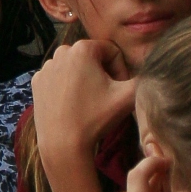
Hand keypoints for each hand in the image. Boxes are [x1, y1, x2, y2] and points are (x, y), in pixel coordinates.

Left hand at [32, 39, 136, 167]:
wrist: (63, 143)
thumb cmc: (96, 118)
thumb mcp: (129, 97)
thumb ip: (145, 79)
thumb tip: (153, 70)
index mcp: (82, 48)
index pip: (112, 52)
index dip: (121, 71)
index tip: (118, 92)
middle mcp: (61, 51)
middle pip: (93, 59)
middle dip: (103, 75)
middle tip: (105, 99)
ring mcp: (46, 67)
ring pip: (76, 69)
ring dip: (86, 81)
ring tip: (89, 104)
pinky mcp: (37, 82)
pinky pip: (59, 79)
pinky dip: (68, 89)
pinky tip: (72, 106)